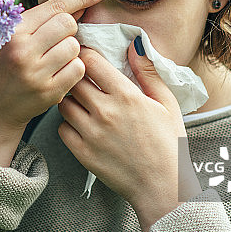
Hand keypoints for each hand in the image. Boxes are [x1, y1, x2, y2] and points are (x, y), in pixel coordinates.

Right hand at [0, 0, 107, 166]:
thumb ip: (41, 21)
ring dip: (71, 51)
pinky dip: (74, 69)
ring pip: (74, 47)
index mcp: (12, 32)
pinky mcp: (49, 92)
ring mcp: (36, 73)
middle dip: (69, 29)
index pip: (54, 7)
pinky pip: (78, 69)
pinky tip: (60, 73)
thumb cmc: (2, 66)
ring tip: (55, 58)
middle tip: (57, 40)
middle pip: (68, 24)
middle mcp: (23, 50)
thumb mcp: (10, 38)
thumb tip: (82, 4)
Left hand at [57, 40, 201, 231]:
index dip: (85, 55)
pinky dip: (68, 125)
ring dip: (70, 100)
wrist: (162, 187)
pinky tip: (82, 126)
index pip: (91, 61)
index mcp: (126, 96)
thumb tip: (134, 44)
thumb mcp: (166, 103)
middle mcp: (105, 112)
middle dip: (75, 77)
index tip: (86, 57)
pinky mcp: (82, 153)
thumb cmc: (168, 144)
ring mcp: (91, 133)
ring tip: (82, 104)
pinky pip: (62, 129)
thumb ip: (148, 73)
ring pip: (63, 104)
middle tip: (82, 80)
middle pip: (73, 80)